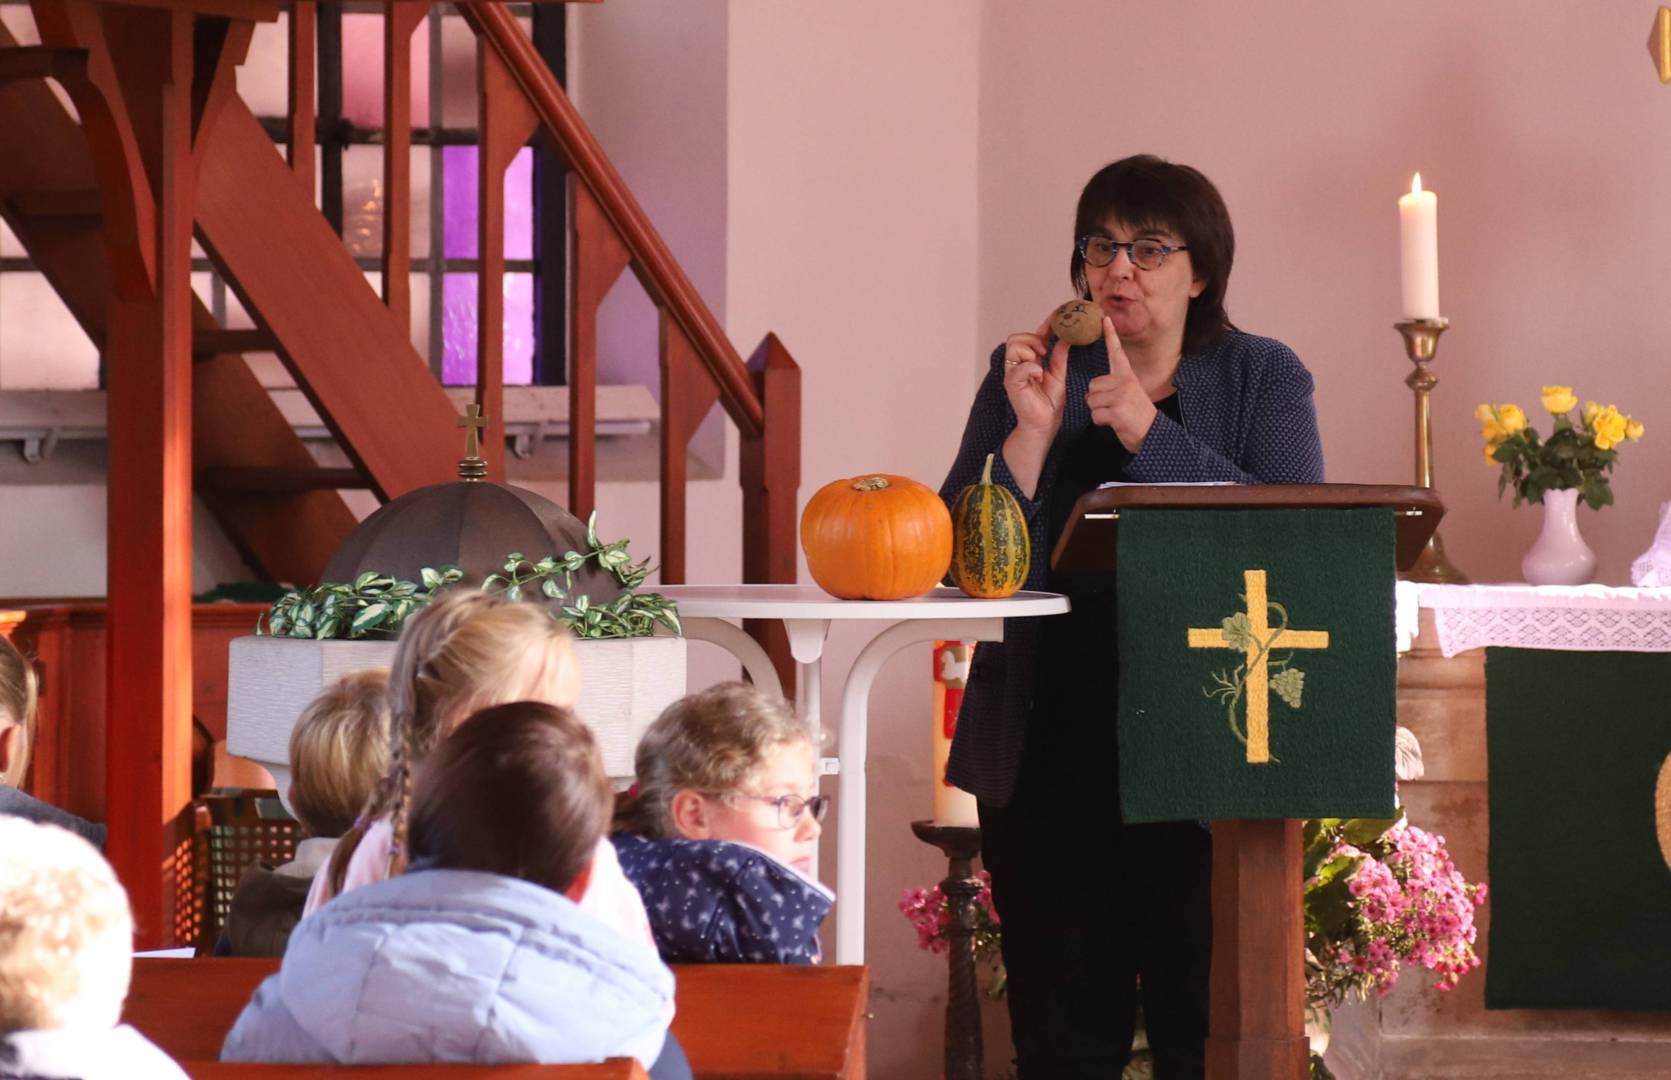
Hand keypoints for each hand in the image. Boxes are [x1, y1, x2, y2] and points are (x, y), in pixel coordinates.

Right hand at [1002, 315, 1068, 440]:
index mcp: (1027, 361)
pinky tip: (1039, 377)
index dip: (1042, 326)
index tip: (1057, 319)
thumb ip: (1059, 356)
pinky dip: (1032, 368)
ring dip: (1030, 351)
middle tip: (1045, 352)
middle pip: (1015, 337)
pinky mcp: (1012, 383)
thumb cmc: (1048, 402)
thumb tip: (1067, 338)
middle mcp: (1016, 365)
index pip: (1029, 336)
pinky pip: (1020, 366)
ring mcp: (1012, 373)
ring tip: (1041, 364)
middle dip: (1033, 340)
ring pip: (1014, 346)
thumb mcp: (1058, 373)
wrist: (1045, 423)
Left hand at [1085, 316, 1158, 451]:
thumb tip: (1090, 392)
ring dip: (1099, 412)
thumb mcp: (1129, 395)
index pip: (1117, 352)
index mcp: (1127, 376)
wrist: (1153, 435)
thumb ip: (1113, 388)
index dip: (1110, 335)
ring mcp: (1121, 395)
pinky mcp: (1117, 409)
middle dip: (1097, 401)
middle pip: (1092, 386)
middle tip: (1114, 408)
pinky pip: (1095, 415)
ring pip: (1091, 401)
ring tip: (1116, 415)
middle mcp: (1124, 382)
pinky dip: (1101, 422)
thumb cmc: (1136, 416)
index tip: (1105, 318)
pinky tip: (1115, 423)